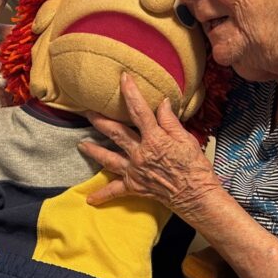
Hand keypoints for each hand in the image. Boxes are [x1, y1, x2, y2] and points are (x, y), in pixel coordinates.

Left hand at [79, 72, 221, 220]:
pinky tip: (90, 199)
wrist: (196, 196)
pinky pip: (115, 190)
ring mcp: (134, 170)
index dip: (130, 92)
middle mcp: (140, 154)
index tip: (123, 78)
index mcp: (154, 139)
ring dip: (94, 151)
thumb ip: (170, 121)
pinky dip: (103, 195)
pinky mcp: (134, 186)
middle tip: (87, 111)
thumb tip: (162, 102)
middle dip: (100, 120)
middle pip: (115, 133)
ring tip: (81, 145)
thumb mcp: (186, 139)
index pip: (139, 110)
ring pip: (108, 158)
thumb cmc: (195, 167)